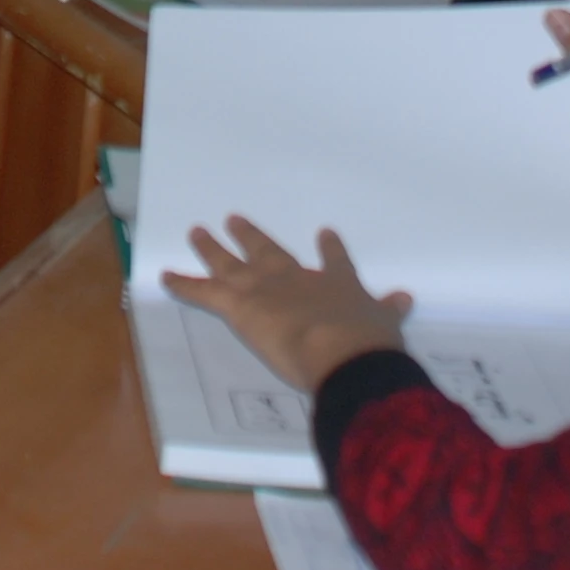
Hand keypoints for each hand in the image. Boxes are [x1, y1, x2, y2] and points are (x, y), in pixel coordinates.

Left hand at [158, 216, 411, 393]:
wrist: (343, 350)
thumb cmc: (368, 343)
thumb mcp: (386, 326)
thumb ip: (389, 313)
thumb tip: (405, 299)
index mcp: (338, 285)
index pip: (334, 262)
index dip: (330, 248)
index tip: (325, 233)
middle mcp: (297, 278)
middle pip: (269, 251)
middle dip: (252, 236)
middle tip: (235, 218)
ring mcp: (265, 287)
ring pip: (231, 262)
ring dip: (212, 248)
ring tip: (197, 231)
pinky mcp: (239, 304)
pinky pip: (203, 291)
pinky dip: (182, 283)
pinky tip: (164, 276)